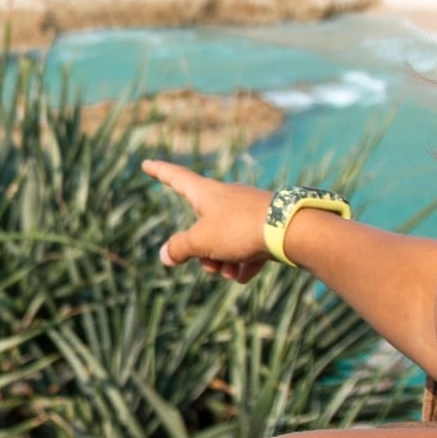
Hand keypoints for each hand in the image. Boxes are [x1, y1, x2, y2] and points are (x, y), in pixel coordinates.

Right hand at [142, 159, 271, 282]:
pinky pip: (246, 249)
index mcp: (206, 193)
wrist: (290, 230)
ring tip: (231, 271)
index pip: (176, 177)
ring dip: (223, 262)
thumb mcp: (201, 240)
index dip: (159, 171)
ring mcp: (247, 211)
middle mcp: (226, 198)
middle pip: (201, 226)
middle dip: (201, 252)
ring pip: (224, 241)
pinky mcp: (265, 226)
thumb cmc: (240, 229)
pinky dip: (243, 264)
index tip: (147, 164)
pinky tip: (246, 273)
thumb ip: (179, 248)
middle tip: (209, 265)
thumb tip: (165, 255)